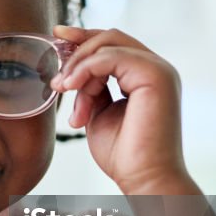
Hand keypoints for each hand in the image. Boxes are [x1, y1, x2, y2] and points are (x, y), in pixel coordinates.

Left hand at [50, 25, 189, 194]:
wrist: (143, 179)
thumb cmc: (124, 154)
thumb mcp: (98, 113)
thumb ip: (91, 89)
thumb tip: (74, 73)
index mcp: (146, 76)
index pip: (114, 44)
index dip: (84, 38)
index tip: (57, 36)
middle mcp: (157, 68)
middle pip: (111, 37)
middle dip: (77, 46)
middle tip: (56, 74)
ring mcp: (159, 70)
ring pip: (108, 44)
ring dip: (79, 66)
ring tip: (63, 90)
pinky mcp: (156, 76)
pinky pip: (111, 57)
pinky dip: (86, 70)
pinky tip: (71, 87)